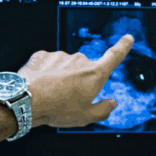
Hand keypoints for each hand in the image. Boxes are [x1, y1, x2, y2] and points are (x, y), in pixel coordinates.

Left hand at [18, 34, 133, 127]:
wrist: (27, 100)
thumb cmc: (57, 109)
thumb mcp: (84, 117)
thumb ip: (102, 110)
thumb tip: (112, 104)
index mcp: (94, 75)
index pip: (114, 57)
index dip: (122, 47)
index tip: (128, 38)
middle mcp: (79, 60)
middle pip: (84, 68)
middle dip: (79, 79)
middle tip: (67, 98)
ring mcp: (60, 56)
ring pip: (65, 66)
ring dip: (61, 76)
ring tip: (51, 94)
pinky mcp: (43, 55)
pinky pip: (49, 63)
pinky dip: (46, 73)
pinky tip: (41, 84)